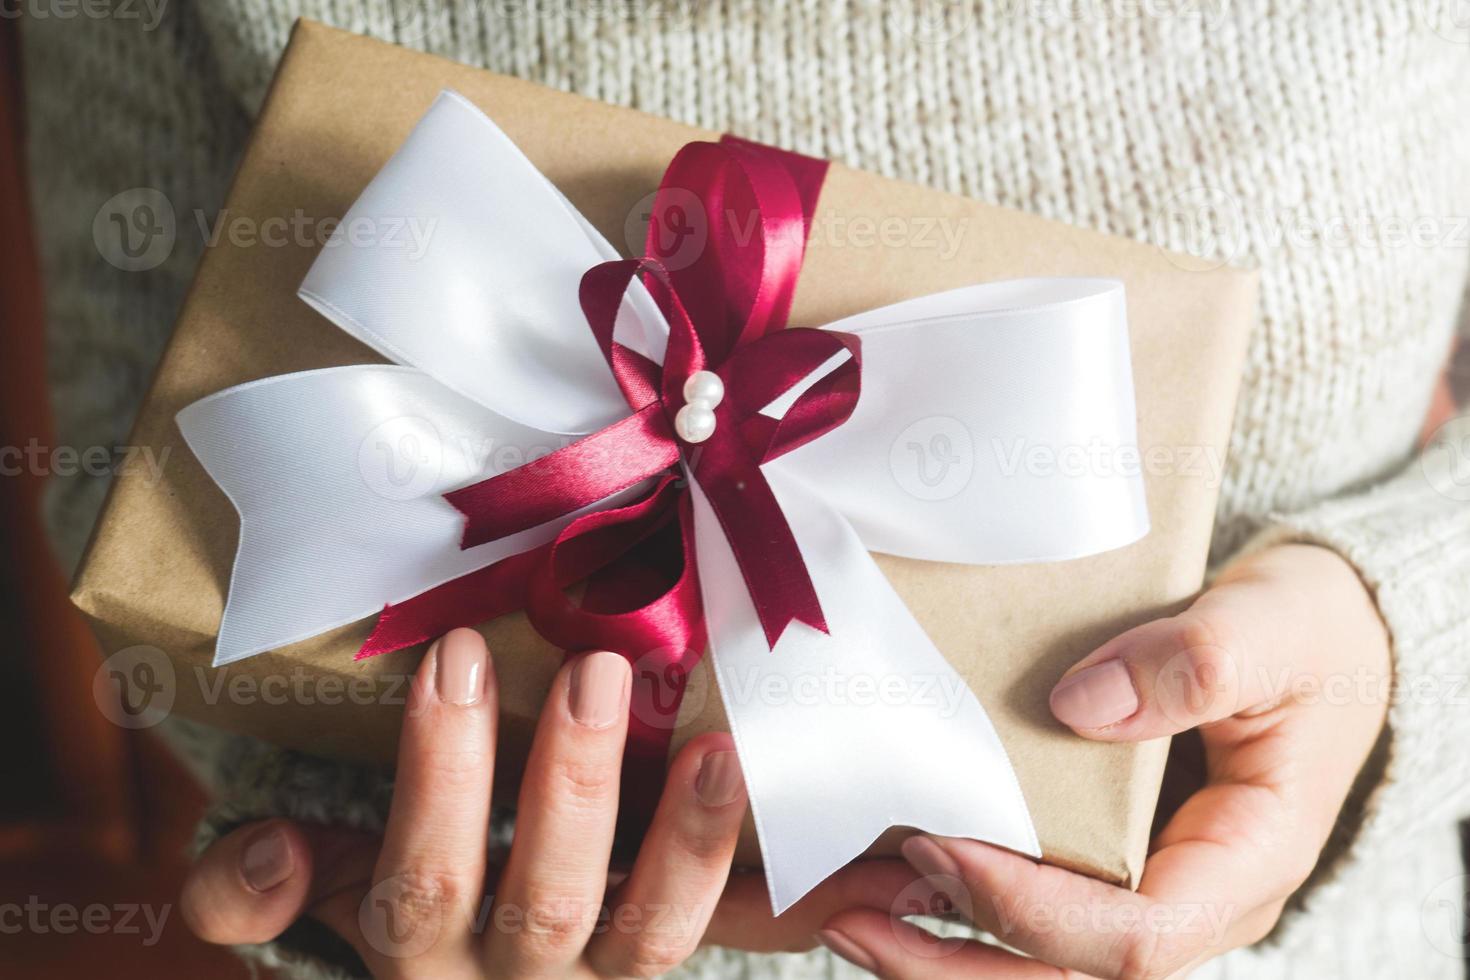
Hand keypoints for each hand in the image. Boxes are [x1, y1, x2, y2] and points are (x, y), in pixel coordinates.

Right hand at [180, 629, 749, 977]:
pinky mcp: (650, 970)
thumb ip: (256, 887)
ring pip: (645, 935)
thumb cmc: (402, 916)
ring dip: (679, 840)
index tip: (458, 652)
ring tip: (712, 745)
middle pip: (544, 903)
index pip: (420, 881)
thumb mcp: (323, 900)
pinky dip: (718, 865)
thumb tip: (265, 850)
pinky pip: (697, 932)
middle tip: (595, 669)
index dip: (438, 775)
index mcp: (416, 952)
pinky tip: (740, 780)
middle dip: (570, 787)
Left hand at [816, 543, 1391, 978]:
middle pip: (1068, 974)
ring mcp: (1145, 884)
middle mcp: (1190, 898)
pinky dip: (954, 904)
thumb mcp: (1274, 628)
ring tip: (841, 914)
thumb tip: (1077, 707)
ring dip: (938, 948)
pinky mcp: (1104, 857)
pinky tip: (882, 874)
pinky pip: (1030, 907)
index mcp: (1244, 864)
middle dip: (954, 961)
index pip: (1137, 938)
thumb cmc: (1308, 636)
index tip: (941, 850)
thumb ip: (1196, 662)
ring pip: (1039, 958)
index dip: (1033, 910)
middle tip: (850, 921)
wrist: (1320, 638)